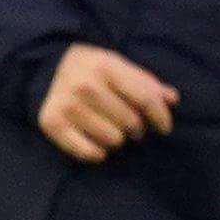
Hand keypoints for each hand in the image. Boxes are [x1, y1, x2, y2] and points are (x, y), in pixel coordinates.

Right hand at [38, 43, 177, 162]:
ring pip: (112, 140)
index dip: (161, 117)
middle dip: (137, 128)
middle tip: (130, 126)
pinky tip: (98, 145)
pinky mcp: (52, 122)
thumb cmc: (94, 70)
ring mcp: (67, 105)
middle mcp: (84, 85)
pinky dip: (97, 152)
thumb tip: (172, 99)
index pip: (145, 98)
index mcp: (106, 66)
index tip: (164, 128)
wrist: (47, 68)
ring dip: (117, 140)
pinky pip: (88, 152)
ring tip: (112, 131)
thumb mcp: (120, 67)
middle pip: (130, 122)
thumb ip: (146, 83)